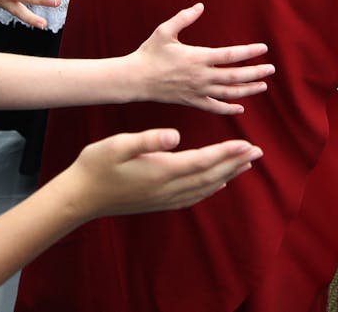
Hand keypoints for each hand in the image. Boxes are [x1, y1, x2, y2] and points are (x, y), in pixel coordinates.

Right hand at [61, 129, 261, 218]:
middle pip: (211, 176)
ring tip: (244, 165)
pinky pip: (192, 197)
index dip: (227, 153)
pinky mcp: (158, 203)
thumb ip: (147, 139)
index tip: (247, 144)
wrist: (80, 198)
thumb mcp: (117, 145)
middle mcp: (167, 188)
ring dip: (227, 175)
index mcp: (161, 171)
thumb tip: (174, 135)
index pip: (204, 161)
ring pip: (205, 188)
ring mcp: (163, 198)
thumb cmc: (96, 165)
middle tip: (257, 152)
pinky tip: (216, 184)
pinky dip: (209, 189)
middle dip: (235, 163)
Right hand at [128, 3, 275, 113]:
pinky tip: (240, 108)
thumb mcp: (164, 31)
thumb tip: (200, 6)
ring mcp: (197, 91)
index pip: (230, 55)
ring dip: (247, 90)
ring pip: (228, 93)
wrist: (135, 79)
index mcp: (197, 57)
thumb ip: (184, 18)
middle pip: (234, 77)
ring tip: (262, 86)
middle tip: (271, 69)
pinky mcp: (191, 102)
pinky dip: (228, 109)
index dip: (248, 52)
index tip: (263, 48)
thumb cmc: (149, 53)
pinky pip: (214, 108)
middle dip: (255, 73)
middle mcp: (201, 76)